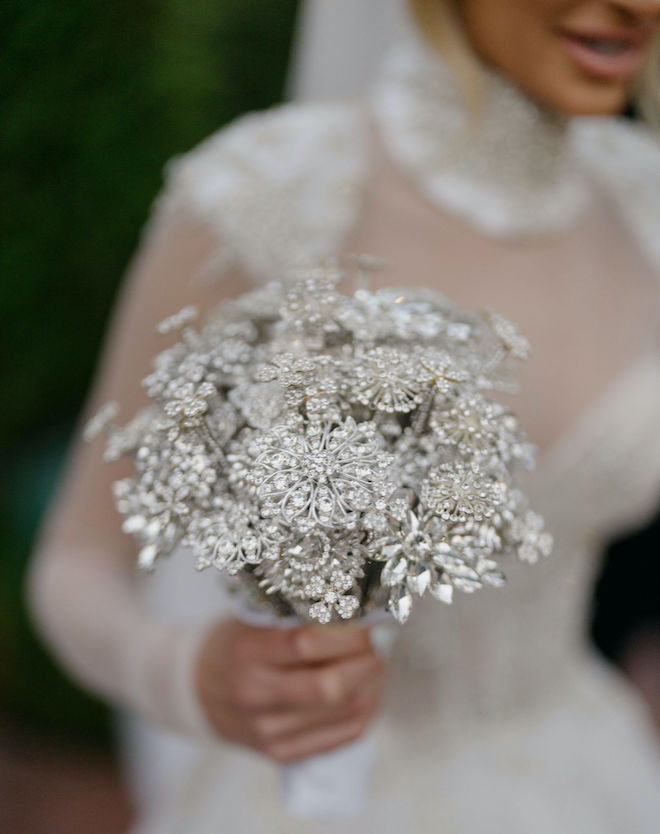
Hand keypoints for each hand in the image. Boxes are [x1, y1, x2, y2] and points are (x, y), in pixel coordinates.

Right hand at [195, 618, 385, 763]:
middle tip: (375, 645)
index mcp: (247, 653)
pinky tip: (366, 692)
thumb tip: (355, 614)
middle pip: (330, 687)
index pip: (306, 643)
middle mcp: (255, 695)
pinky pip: (342, 737)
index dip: (346, 633)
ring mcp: (268, 730)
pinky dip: (365, 712)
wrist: (198, 688)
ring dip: (371, 685)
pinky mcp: (281, 753)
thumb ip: (298, 617)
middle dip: (365, 662)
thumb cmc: (236, 644)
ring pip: (344, 713)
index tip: (364, 623)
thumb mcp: (254, 619)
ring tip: (373, 665)